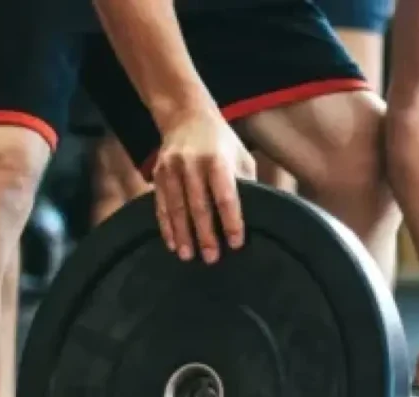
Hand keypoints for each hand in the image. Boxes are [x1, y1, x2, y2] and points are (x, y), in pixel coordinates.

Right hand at [152, 107, 254, 263]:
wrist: (186, 116)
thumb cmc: (222, 142)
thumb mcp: (241, 156)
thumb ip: (247, 183)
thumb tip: (260, 213)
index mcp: (218, 160)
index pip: (225, 196)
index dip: (232, 221)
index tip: (236, 243)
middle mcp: (192, 164)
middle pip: (199, 205)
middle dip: (205, 234)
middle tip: (211, 258)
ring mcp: (172, 168)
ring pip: (177, 207)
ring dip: (182, 234)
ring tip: (188, 256)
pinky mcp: (158, 173)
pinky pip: (161, 204)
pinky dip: (166, 226)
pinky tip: (172, 243)